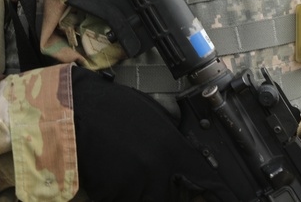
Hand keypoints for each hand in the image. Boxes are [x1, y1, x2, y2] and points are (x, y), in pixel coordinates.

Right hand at [71, 67, 234, 201]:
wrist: (73, 113)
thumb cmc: (109, 108)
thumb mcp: (151, 114)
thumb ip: (173, 138)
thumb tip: (187, 154)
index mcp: (172, 148)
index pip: (207, 181)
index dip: (220, 195)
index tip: (228, 198)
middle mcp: (159, 170)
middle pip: (177, 198)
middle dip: (170, 192)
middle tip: (150, 174)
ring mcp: (136, 186)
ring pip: (151, 200)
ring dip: (144, 192)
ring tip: (128, 171)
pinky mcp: (115, 195)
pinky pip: (125, 200)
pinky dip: (122, 194)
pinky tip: (113, 177)